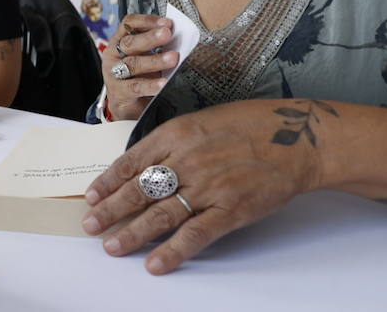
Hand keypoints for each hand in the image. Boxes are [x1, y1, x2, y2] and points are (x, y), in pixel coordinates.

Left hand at [82, 100, 325, 273]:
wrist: (296, 137)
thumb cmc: (248, 126)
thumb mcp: (201, 121)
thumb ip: (172, 142)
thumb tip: (144, 164)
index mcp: (176, 134)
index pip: (131, 162)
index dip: (108, 182)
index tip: (91, 196)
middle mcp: (186, 160)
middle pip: (139, 190)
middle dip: (110, 210)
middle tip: (90, 225)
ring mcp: (207, 187)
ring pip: (160, 214)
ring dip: (132, 233)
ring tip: (112, 247)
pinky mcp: (230, 210)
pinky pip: (195, 234)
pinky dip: (173, 251)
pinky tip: (155, 264)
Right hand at [104, 14, 176, 120]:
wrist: (126, 106)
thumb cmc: (138, 76)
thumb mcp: (145, 58)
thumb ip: (157, 48)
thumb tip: (178, 38)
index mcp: (119, 41)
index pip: (129, 24)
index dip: (147, 21)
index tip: (166, 22)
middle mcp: (114, 55)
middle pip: (130, 42)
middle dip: (150, 37)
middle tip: (167, 34)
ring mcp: (114, 73)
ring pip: (133, 64)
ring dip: (154, 60)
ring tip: (173, 58)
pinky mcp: (119, 92)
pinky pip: (135, 86)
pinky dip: (151, 84)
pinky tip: (164, 83)